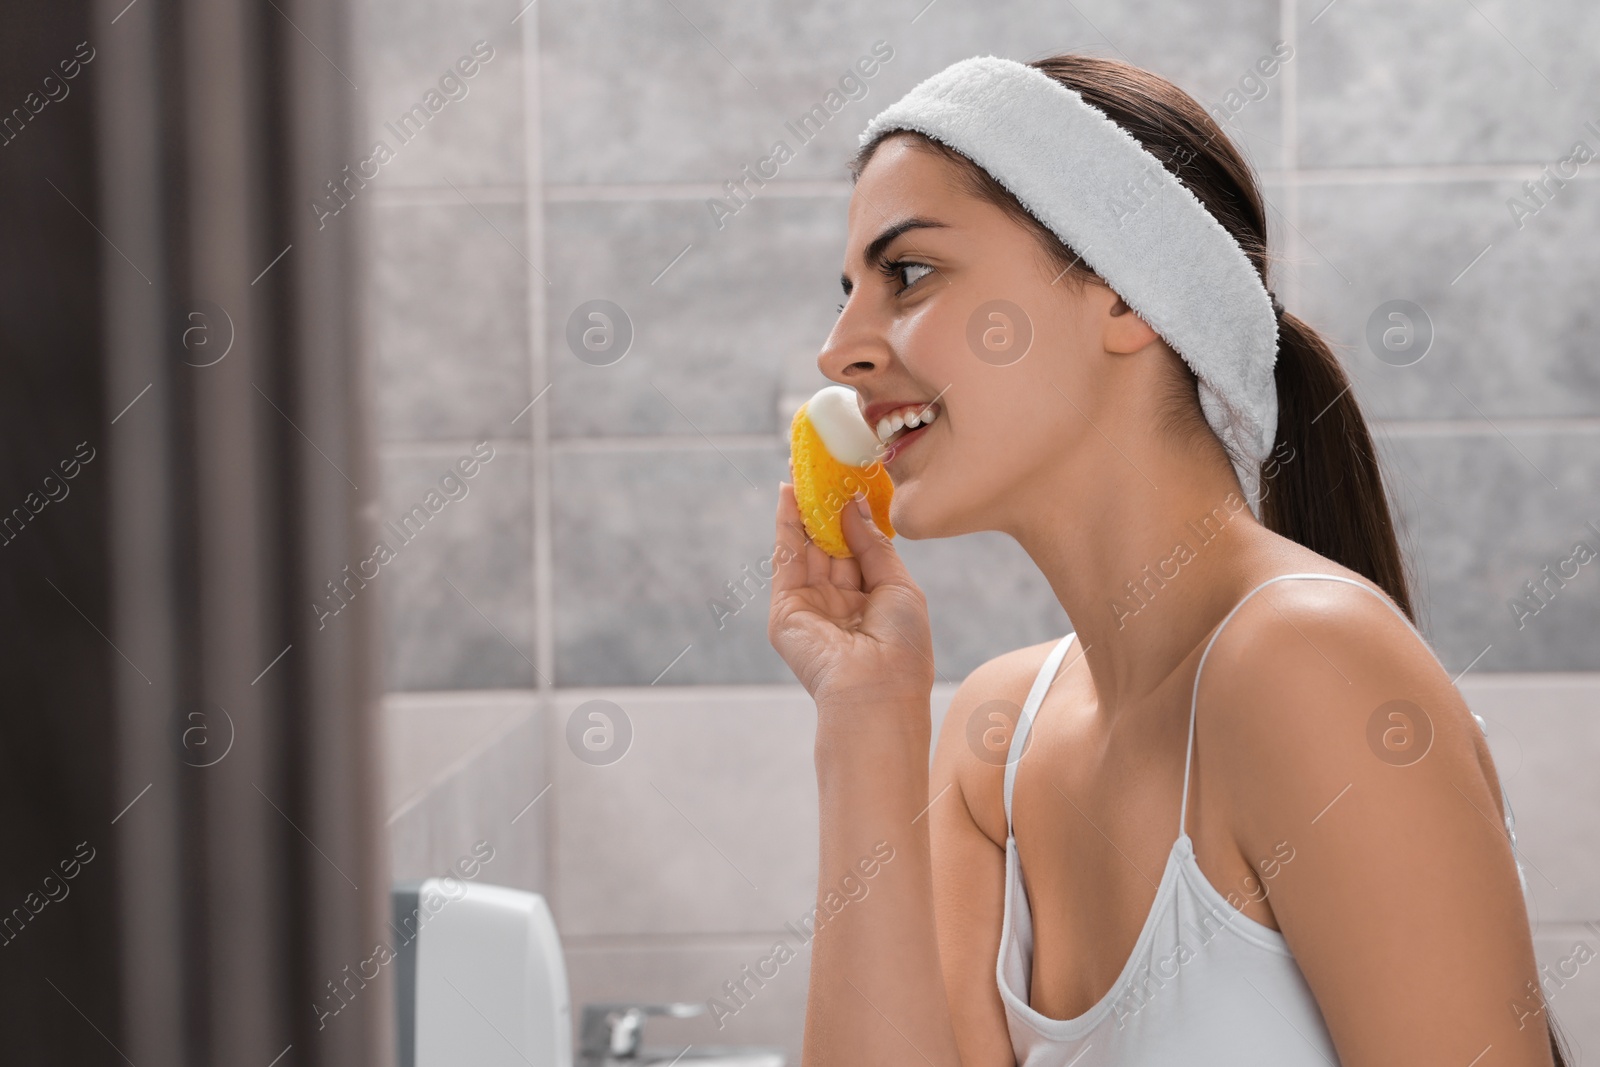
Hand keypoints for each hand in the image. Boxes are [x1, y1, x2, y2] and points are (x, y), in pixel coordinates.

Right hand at [767, 483, 935, 711]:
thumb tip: (852, 504)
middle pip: (830, 543)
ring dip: (805, 507)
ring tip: (805, 467)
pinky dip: (786, 526)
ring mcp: (811, 606)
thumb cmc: (902, 647)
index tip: (851, 478)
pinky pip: (785, 561)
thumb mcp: (898, 585)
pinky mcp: (786, 611)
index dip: (854, 513)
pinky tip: (789, 495)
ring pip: (806, 547)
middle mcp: (840, 602)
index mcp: (872, 601)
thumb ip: (872, 544)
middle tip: (824, 464)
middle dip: (826, 505)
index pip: (859, 548)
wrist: (876, 692)